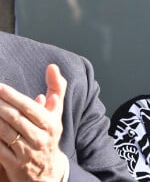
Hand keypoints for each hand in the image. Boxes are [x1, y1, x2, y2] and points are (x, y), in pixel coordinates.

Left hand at [0, 64, 68, 181]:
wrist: (47, 172)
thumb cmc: (48, 135)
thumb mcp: (56, 113)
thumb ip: (56, 88)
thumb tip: (51, 67)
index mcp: (51, 123)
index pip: (28, 107)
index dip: (12, 96)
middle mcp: (40, 138)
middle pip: (15, 118)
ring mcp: (28, 153)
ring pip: (5, 132)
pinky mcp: (15, 166)